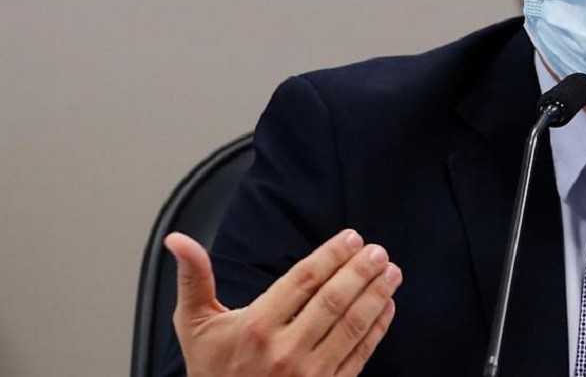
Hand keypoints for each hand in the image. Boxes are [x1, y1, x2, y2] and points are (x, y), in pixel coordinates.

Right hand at [164, 229, 400, 376]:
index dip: (331, 255)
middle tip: (378, 251)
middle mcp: (284, 352)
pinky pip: (359, 356)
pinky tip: (387, 307)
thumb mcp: (195, 325)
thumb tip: (178, 240)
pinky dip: (377, 329)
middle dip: (360, 271)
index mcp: (256, 328)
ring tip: (391, 272)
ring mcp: (309, 375)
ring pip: (351, 326)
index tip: (351, 237)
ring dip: (376, 296)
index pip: (303, 281)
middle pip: (333, 300)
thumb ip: (193, 278)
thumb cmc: (212, 371)